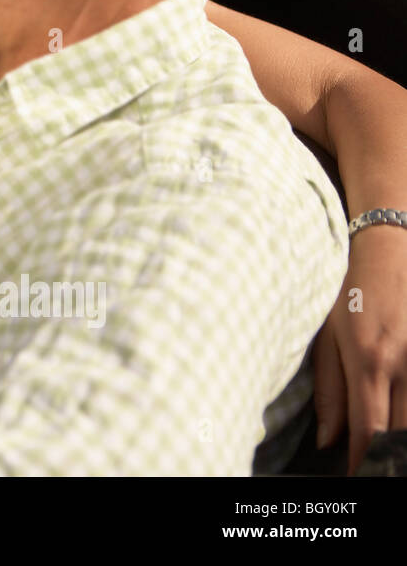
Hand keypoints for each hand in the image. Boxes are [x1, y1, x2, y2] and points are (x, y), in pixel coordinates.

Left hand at [313, 224, 406, 471]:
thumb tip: (329, 441)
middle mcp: (405, 363)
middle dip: (387, 455)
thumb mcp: (326, 337)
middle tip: (370, 467)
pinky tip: (400, 415)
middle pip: (402, 430)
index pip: (369, 428)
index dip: (363, 459)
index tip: (354, 475)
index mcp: (369, 359)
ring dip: (403, 434)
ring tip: (386, 449)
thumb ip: (328, 391)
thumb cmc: (351, 292)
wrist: (390, 250)